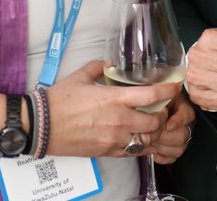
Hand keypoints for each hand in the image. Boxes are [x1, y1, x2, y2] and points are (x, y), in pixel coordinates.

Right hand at [44, 61, 178, 157]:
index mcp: (114, 98)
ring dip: (153, 132)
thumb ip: (99, 67)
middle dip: (163, 115)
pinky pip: (133, 152)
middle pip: (155, 121)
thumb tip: (109, 64)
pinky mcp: (107, 151)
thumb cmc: (58, 101)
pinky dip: (140, 145)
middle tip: (162, 109)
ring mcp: (114, 138)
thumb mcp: (80, 76)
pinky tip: (137, 138)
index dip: (168, 91)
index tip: (175, 88)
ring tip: (150, 124)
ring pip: (147, 139)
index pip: (151, 95)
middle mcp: (118, 120)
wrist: (41, 126)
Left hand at [148, 94, 195, 163]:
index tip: (168, 125)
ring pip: (179, 148)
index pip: (187, 115)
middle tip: (153, 134)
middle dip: (166, 136)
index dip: (177, 121)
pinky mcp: (174, 149)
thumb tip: (161, 105)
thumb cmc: (152, 101)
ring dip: (163, 147)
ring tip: (151, 141)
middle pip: (183, 135)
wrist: (146, 111)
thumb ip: (161, 96)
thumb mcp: (157, 93)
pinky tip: (153, 149)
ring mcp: (180, 136)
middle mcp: (184, 123)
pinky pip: (172, 158)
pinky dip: (161, 156)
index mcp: (183, 106)